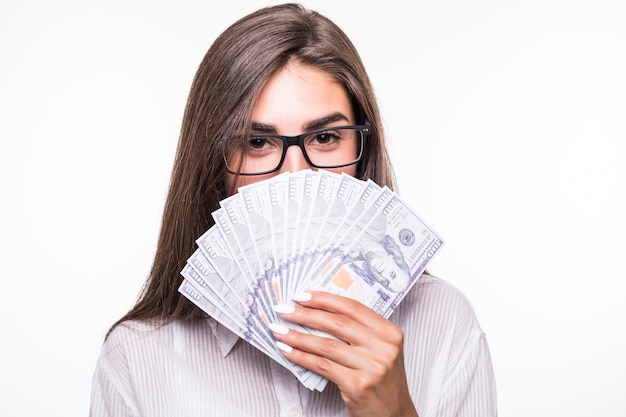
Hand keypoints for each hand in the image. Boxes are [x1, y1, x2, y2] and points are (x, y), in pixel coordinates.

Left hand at [271, 291, 417, 416]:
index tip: (302, 296)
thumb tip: (318, 312)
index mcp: (390, 332)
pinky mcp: (357, 385)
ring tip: (279, 330)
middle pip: (337, 323)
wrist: (394, 415)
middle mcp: (384, 347)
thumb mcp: (379, 350)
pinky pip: (322, 366)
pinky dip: (301, 357)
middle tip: (285, 310)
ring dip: (297, 336)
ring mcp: (372, 367)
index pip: (352, 307)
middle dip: (306, 314)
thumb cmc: (382, 381)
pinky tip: (288, 351)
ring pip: (326, 345)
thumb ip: (359, 332)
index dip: (324, 299)